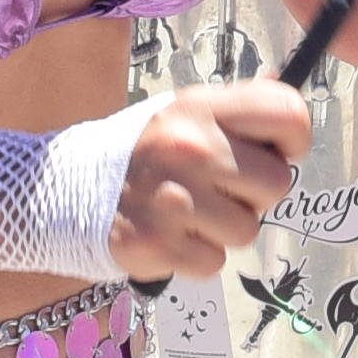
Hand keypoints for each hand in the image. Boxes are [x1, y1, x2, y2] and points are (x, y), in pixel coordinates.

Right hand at [105, 80, 312, 280]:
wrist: (64, 190)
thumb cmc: (140, 152)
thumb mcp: (182, 112)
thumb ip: (235, 110)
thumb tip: (289, 95)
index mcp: (201, 108)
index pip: (286, 112)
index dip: (294, 139)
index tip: (276, 152)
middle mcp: (191, 147)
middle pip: (278, 182)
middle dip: (256, 194)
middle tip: (220, 190)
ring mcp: (175, 197)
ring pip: (249, 229)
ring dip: (225, 229)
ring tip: (192, 213)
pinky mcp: (160, 243)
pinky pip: (215, 262)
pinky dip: (197, 256)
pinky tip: (173, 235)